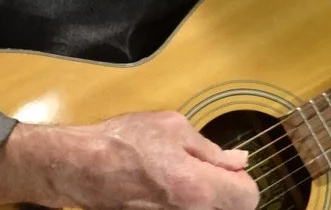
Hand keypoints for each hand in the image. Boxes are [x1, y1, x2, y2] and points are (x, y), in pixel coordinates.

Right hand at [0, 110, 258, 209]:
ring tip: (184, 180)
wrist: (82, 167)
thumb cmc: (123, 142)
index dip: (242, 178)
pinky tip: (170, 189)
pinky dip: (188, 205)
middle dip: (228, 193)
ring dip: (209, 201)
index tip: (229, 168)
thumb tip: (239, 160)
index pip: (249, 196)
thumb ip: (211, 149)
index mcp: (198, 187)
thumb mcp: (173, 128)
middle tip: (209, 173)